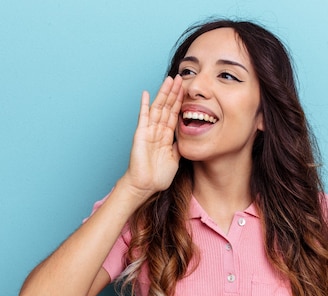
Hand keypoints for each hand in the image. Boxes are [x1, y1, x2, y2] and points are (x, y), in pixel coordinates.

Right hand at [121, 75, 183, 198]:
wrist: (146, 186)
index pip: (174, 114)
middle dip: (174, 92)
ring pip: (158, 108)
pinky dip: (144, 105)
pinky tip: (146, 93)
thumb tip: (187, 137)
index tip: (186, 89)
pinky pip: (143, 117)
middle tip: (180, 77)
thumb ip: (179, 146)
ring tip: (169, 80)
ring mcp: (148, 131)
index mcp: (166, 136)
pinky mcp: (140, 134)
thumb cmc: (158, 176)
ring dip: (164, 94)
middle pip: (167, 107)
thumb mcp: (175, 159)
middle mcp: (157, 131)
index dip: (180, 101)